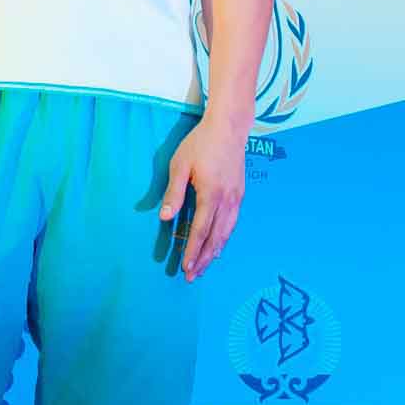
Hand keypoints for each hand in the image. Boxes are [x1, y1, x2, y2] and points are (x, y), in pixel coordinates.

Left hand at [160, 113, 249, 278]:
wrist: (229, 128)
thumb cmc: (200, 144)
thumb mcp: (180, 165)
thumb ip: (174, 193)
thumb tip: (165, 218)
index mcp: (210, 194)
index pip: (200, 230)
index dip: (193, 251)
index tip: (186, 268)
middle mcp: (227, 200)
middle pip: (215, 237)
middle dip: (204, 259)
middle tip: (193, 276)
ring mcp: (236, 198)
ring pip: (226, 232)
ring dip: (215, 252)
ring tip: (205, 266)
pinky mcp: (240, 194)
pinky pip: (232, 223)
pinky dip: (224, 238)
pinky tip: (218, 244)